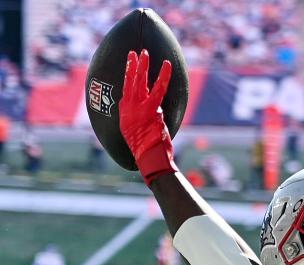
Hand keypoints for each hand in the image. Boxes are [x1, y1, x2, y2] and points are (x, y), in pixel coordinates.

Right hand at [119, 49, 176, 184]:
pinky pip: (159, 89)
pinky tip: (166, 65)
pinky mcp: (151, 110)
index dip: (129, 76)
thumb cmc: (147, 150)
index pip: (127, 90)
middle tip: (136, 52)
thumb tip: (153, 113)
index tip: (131, 65)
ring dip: (143, 66)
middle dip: (133, 66)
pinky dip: (164, 76)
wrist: (150, 160)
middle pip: (130, 82)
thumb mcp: (138, 133)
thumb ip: (142, 120)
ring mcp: (138, 109)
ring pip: (140, 82)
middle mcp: (129, 109)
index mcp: (124, 113)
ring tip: (145, 53)